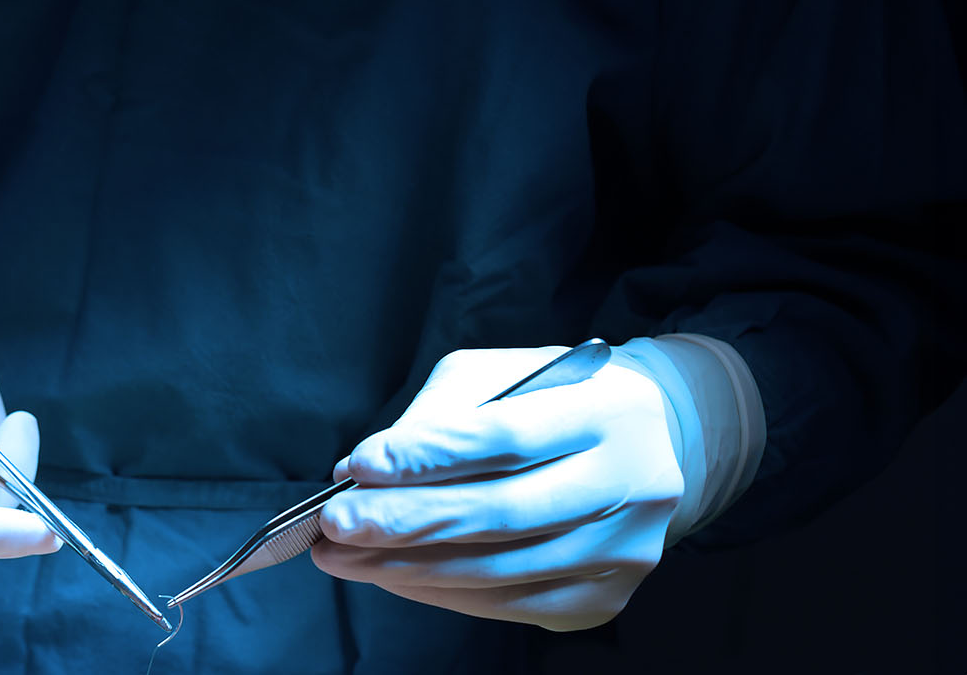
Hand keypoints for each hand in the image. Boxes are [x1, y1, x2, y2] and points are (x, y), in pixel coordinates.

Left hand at [312, 347, 683, 630]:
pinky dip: (437, 591)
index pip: (506, 437)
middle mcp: (631, 484)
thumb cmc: (551, 405)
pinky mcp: (601, 598)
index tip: (359, 467)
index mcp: (609, 411)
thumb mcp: (499, 378)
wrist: (645, 449)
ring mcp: (622, 550)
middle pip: (502, 513)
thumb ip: (437, 416)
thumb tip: (364, 470)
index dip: (426, 456)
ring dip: (406, 567)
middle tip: (335, 524)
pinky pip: (504, 604)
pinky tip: (391, 575)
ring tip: (342, 555)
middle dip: (405, 523)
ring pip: (497, 570)